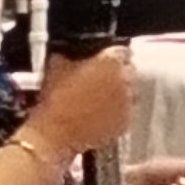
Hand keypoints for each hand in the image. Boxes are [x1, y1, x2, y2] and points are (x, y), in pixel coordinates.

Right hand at [23, 44, 132, 159]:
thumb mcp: (57, 65)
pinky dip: (117, 113)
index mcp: (111, 61)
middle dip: (116, 76)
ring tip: (99, 101)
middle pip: (128, 72)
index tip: (104, 62)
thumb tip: (72, 52)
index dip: (111, 57)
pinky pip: (125, 113)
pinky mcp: (126, 122)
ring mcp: (128, 102)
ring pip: (129, 93)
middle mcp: (125, 80)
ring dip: (118, 95)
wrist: (55, 132)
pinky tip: (100, 116)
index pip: (122, 52)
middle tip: (99, 82)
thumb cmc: (55, 98)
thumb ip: (71, 54)